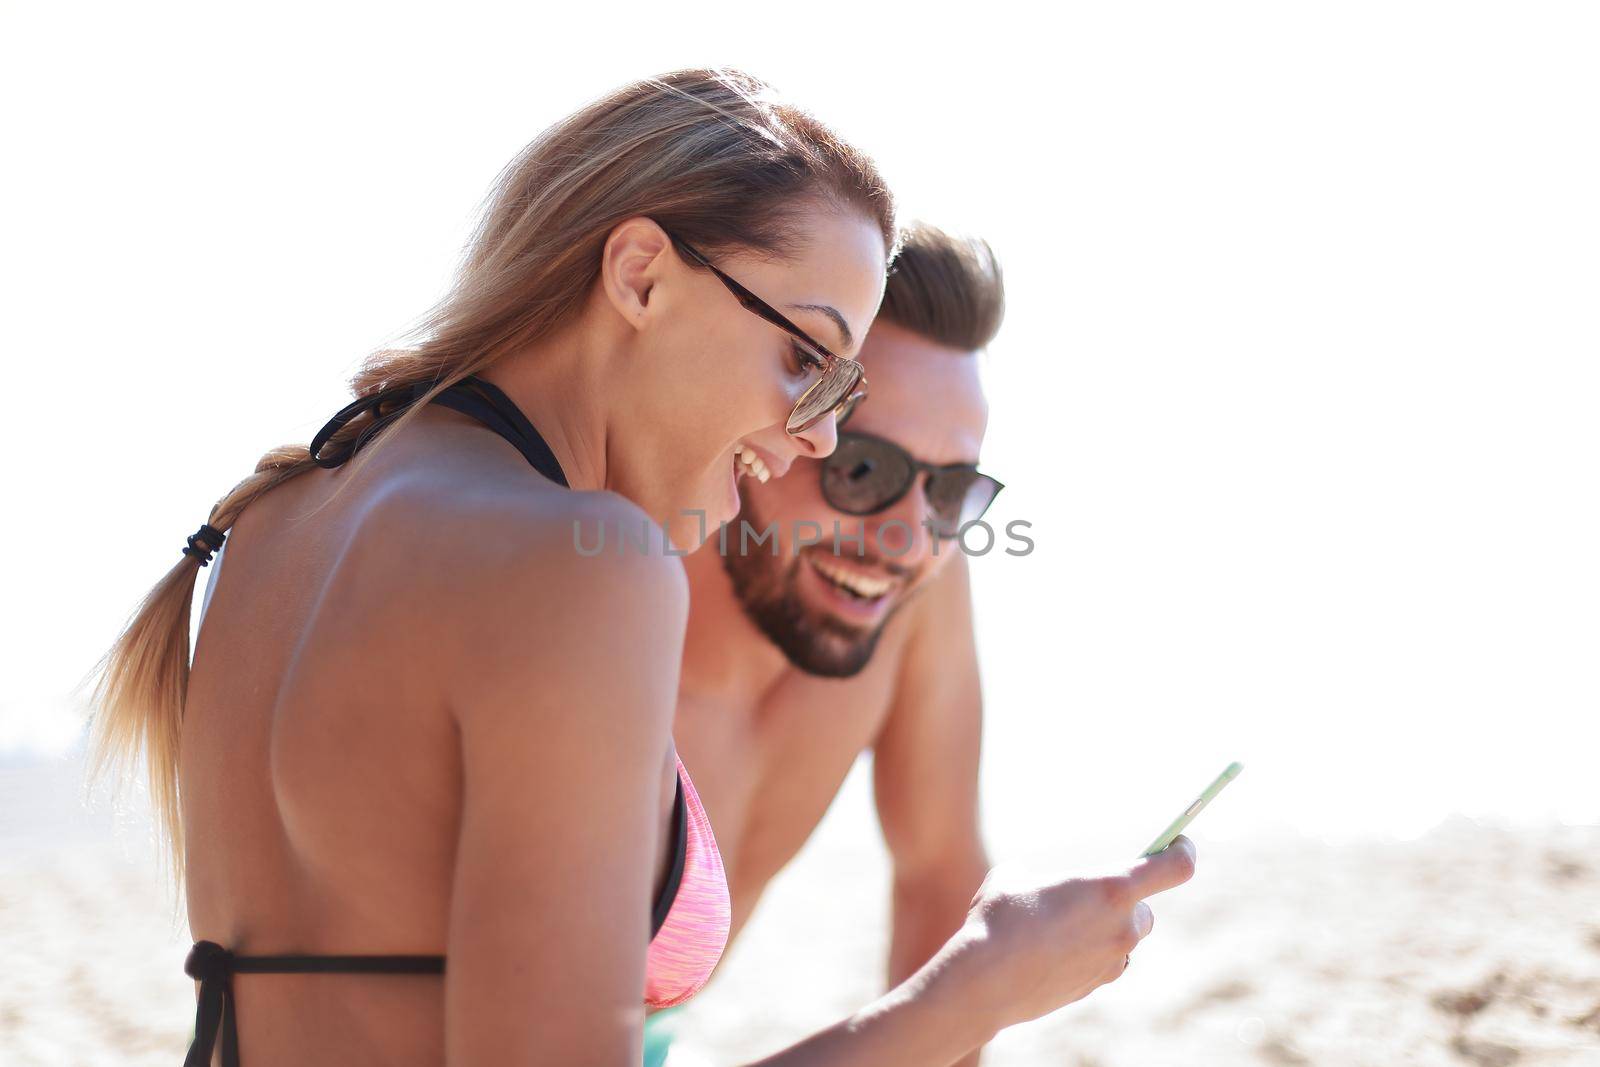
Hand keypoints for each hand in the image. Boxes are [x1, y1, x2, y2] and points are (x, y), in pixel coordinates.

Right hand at [934, 836, 1196, 1034]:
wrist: (984, 983)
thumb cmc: (999, 920)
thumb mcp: (1014, 877)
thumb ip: (1041, 876)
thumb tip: (1035, 883)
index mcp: (1111, 889)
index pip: (1175, 867)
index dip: (1182, 851)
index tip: (1179, 843)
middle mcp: (1122, 928)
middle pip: (1146, 910)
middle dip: (1124, 901)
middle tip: (1093, 895)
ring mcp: (1111, 963)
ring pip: (1123, 941)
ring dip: (1106, 930)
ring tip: (1063, 926)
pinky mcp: (1094, 987)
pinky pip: (1102, 965)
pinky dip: (1086, 956)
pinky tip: (1050, 953)